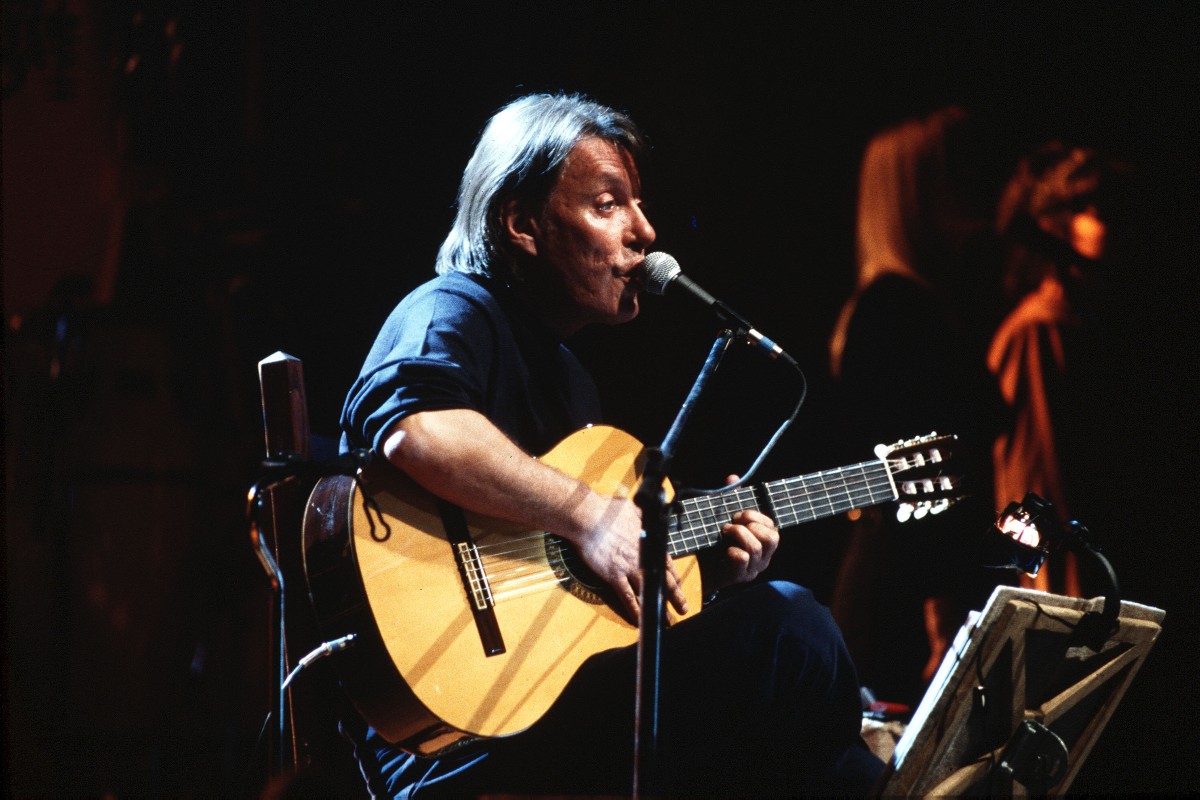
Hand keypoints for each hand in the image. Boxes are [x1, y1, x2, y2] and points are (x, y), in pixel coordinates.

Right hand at [571, 492, 687, 622]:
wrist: (588, 516)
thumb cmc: (607, 509)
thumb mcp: (634, 508)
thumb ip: (644, 517)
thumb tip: (650, 515)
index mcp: (649, 542)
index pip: (667, 565)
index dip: (674, 578)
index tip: (678, 586)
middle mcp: (643, 558)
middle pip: (664, 581)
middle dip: (676, 597)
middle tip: (683, 609)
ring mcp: (629, 568)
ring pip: (649, 592)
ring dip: (659, 608)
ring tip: (667, 621)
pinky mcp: (613, 575)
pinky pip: (627, 597)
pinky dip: (634, 610)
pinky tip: (639, 621)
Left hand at [708, 474, 779, 590]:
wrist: (694, 567)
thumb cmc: (713, 540)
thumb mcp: (723, 516)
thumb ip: (730, 498)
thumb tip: (733, 478)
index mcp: (763, 542)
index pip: (772, 526)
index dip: (755, 516)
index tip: (738, 515)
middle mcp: (763, 556)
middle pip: (772, 538)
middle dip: (750, 525)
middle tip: (732, 524)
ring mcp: (753, 569)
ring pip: (756, 548)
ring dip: (738, 534)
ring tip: (725, 533)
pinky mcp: (739, 577)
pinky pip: (742, 559)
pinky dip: (732, 551)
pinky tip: (724, 551)